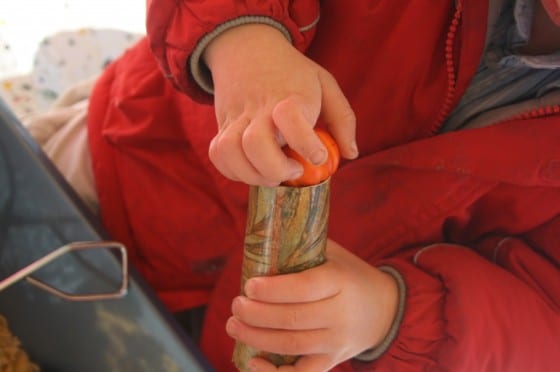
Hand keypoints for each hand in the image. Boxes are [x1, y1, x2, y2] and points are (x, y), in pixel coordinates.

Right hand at [204, 24, 357, 185]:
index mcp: (289, 96)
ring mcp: (236, 117)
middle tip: (294, 170)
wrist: (246, 47)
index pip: (290, 117)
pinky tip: (252, 171)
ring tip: (272, 175)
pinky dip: (232, 171)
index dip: (304, 142)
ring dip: (252, 175)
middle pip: (255, 143)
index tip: (318, 156)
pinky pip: (217, 154)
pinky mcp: (221, 126)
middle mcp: (259, 108)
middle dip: (275, 169)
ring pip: (230, 152)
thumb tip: (350, 154)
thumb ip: (343, 119)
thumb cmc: (292, 73)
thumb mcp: (325, 84)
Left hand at [226, 240, 398, 370]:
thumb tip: (261, 240)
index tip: (249, 286)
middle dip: (257, 314)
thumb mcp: (335, 256)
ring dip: (257, 338)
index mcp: (340, 281)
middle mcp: (340, 314)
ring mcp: (337, 341)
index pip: (305, 288)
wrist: (385, 310)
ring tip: (234, 325)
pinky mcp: (332, 360)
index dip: (274, 290)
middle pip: (293, 319)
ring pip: (292, 345)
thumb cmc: (350, 276)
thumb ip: (304, 248)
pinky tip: (253, 362)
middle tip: (236, 305)